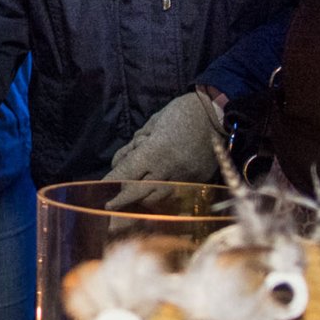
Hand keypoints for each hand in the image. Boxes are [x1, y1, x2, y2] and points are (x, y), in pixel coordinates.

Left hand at [105, 90, 227, 202]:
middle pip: (139, 192)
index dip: (112, 182)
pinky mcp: (197, 182)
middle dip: (123, 200)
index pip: (127, 172)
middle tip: (111, 206)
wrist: (217, 114)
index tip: (102, 190)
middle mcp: (168, 169)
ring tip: (134, 199)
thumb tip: (121, 163)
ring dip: (143, 199)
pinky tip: (156, 195)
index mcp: (155, 151)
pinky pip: (175, 195)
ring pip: (157, 198)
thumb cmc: (180, 113)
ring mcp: (184, 178)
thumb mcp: (152, 123)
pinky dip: (163, 196)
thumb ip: (135, 145)